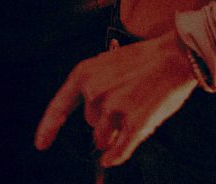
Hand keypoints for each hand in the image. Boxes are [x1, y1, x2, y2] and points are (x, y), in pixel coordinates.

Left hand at [36, 33, 197, 168]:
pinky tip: (113, 158)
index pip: (59, 107)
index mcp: (84, 74)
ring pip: (103, 139)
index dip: (48, 128)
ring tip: (134, 112)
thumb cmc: (143, 60)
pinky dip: (116, 157)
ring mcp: (115, 109)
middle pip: (90, 124)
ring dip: (114, 135)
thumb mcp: (108, 64)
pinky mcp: (135, 124)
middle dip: (105, 121)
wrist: (174, 56)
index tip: (41, 144)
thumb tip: (94, 127)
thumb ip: (94, 91)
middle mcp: (95, 92)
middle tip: (126, 102)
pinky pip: (119, 151)